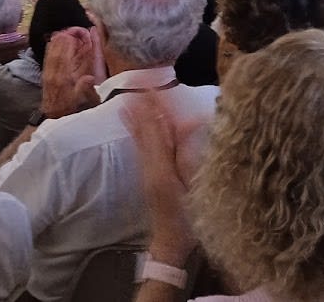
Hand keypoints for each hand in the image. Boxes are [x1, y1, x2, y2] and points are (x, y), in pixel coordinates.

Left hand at [41, 27, 99, 117]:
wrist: (52, 114)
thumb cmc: (67, 107)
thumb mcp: (78, 100)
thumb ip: (83, 88)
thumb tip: (90, 78)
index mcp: (62, 80)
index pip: (64, 60)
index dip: (67, 48)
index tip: (72, 38)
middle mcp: (53, 74)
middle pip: (56, 54)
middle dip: (61, 42)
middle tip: (67, 31)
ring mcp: (47, 74)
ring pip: (50, 55)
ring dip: (54, 44)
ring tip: (60, 33)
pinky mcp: (45, 75)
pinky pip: (46, 59)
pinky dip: (49, 50)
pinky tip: (51, 43)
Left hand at [120, 92, 196, 262]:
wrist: (170, 244)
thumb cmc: (189, 219)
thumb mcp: (195, 187)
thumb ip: (189, 155)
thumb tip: (191, 123)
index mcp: (162, 166)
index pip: (157, 129)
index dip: (154, 107)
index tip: (152, 86)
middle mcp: (149, 164)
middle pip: (145, 128)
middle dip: (143, 105)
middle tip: (139, 80)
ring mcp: (146, 169)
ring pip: (140, 135)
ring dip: (136, 113)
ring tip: (130, 93)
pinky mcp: (147, 174)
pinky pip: (139, 145)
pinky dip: (134, 129)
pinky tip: (128, 118)